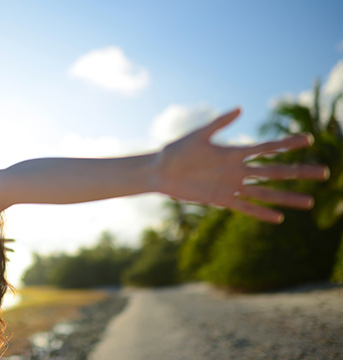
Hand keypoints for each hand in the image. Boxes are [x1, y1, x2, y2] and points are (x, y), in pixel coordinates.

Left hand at [154, 107, 328, 222]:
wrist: (160, 171)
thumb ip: (219, 123)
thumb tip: (240, 109)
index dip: (286, 144)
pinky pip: (245, 208)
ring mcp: (231, 186)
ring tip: (308, 201)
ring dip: (286, 196)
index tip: (308, 139)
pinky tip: (278, 218)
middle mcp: (237, 170)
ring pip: (265, 192)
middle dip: (299, 172)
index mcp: (233, 152)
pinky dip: (260, 213)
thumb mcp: (198, 136)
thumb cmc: (176, 150)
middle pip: (274, 171)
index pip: (267, 148)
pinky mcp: (220, 200)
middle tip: (324, 173)